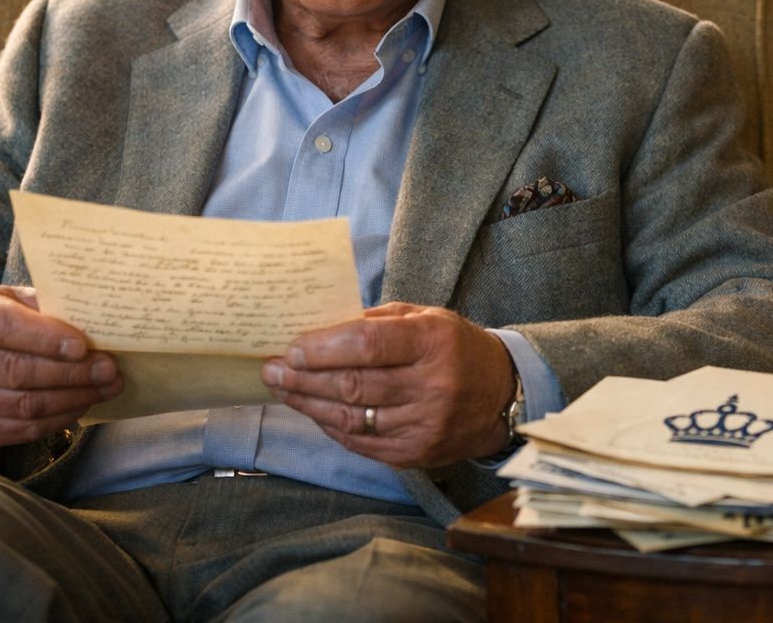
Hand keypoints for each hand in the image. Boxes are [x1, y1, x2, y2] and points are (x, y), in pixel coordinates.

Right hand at [0, 285, 120, 447]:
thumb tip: (92, 321)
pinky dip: (55, 420)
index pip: (2, 326)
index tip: (81, 346)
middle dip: (71, 373)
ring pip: (21, 405)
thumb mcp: (11, 297)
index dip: (44, 338)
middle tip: (108, 371)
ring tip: (105, 389)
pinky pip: (18, 430)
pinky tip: (80, 405)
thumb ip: (44, 306)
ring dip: (71, 399)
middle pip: (16, 371)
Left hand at [263, 302, 514, 468]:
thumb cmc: (455, 348)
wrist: (502, 394)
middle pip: (354, 384)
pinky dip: (331, 426)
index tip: (291, 346)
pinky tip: (312, 410)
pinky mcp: (416, 453)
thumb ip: (377, 321)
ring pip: (352, 417)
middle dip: (304, 376)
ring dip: (309, 403)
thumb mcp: (426, 318)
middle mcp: (432, 386)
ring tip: (281, 388)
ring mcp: (424, 425)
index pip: (370, 344)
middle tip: (271, 368)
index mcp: (434, 342)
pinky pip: (362, 442)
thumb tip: (320, 327)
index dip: (325, 347)